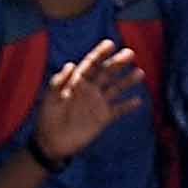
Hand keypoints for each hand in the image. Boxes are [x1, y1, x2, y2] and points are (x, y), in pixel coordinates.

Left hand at [33, 39, 143, 161]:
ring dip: (127, 81)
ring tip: (139, 73)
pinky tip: (138, 101)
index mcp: (77, 82)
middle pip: (106, 73)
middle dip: (117, 63)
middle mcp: (90, 90)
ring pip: (116, 89)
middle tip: (130, 53)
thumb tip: (71, 64)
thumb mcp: (50, 99)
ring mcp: (97, 104)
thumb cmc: (47, 118)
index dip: (100, 53)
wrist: (52, 143)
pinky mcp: (103, 119)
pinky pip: (118, 110)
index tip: (110, 44)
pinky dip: (128, 106)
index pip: (91, 64)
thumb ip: (59, 82)